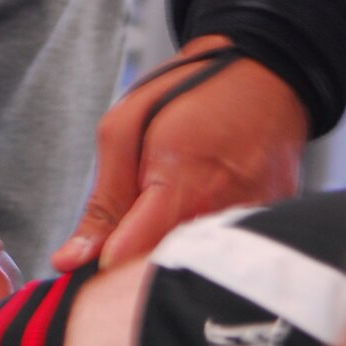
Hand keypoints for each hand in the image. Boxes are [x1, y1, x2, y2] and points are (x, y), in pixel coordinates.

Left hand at [52, 39, 307, 271]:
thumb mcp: (125, 127)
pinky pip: (229, 254)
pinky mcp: (273, 229)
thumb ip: (103, 201)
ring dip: (175, 250)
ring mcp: (255, 225)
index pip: (131, 260)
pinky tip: (204, 207)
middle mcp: (224, 215)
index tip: (99, 255)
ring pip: (199, 268)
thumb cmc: (189, 91)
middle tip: (138, 219)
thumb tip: (71, 259)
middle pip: (166, 271)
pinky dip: (207, 243)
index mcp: (183, 187)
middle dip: (139, 261)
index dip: (106, 264)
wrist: (262, 73)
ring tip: (177, 202)